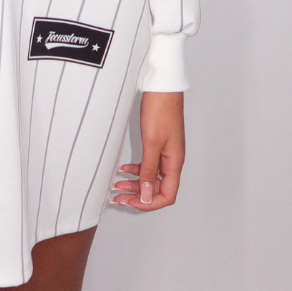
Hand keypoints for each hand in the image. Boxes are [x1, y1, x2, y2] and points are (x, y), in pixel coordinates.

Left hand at [109, 91, 184, 210]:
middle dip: (137, 196)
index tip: (130, 202)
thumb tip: (148, 197)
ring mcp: (165, 152)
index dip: (149, 203)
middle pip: (157, 189)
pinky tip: (123, 169)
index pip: (167, 196)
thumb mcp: (151, 142)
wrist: (161, 87)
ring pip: (151, 177)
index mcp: (175, 162)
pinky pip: (148, 164)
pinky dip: (136, 169)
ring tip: (116, 185)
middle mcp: (172, 160)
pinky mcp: (158, 143)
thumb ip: (149, 170)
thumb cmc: (160, 110)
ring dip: (135, 183)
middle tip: (118, 198)